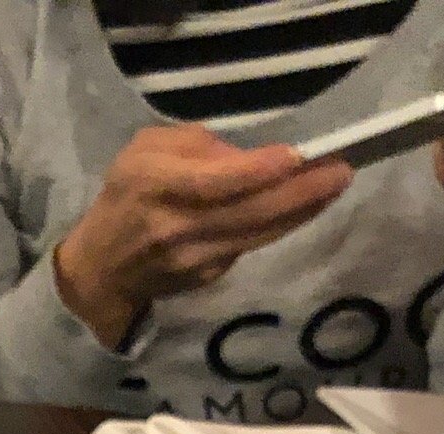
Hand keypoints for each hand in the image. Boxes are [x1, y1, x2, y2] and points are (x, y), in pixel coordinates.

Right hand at [53, 125, 352, 348]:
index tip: (296, 156)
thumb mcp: (145, 151)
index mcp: (154, 187)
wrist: (102, 268)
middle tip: (340, 170)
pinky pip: (250, 246)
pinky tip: (302, 206)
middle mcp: (175, 228)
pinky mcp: (207, 277)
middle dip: (298, 192)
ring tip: (335, 185)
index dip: (256, 172)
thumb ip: (194, 146)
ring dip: (300, 210)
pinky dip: (279, 225)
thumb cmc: (127, 196)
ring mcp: (194, 259)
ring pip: (257, 234)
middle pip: (247, 213)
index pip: (213, 184)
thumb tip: (247, 157)